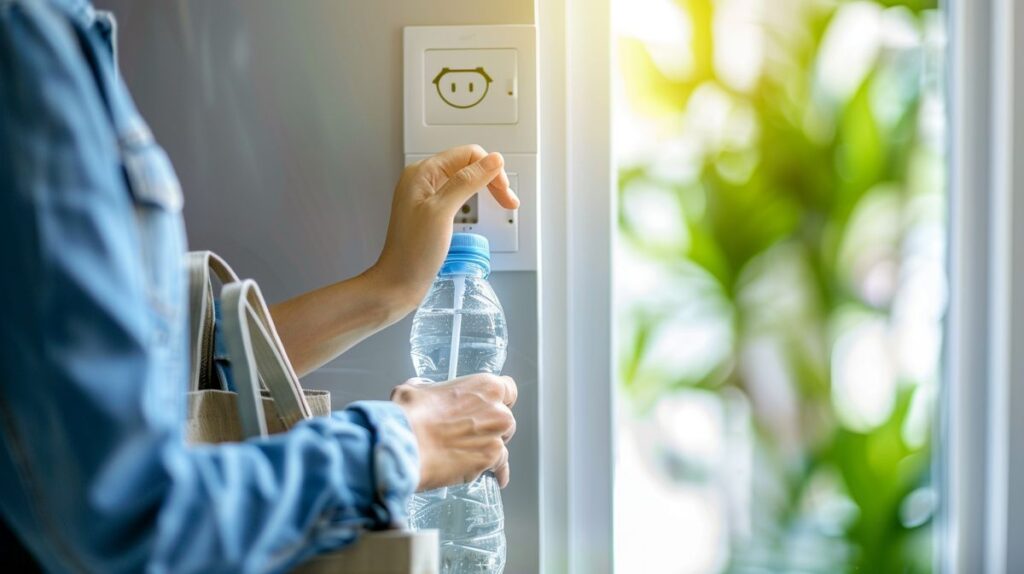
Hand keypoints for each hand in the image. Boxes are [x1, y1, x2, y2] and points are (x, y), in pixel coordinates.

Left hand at [368, 145, 518, 313]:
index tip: (504, 192)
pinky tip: (481, 209)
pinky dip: (475, 199)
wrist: (398, 283)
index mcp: (422, 173)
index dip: (490, 169)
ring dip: (486, 188)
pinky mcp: (431, 212)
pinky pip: (458, 195)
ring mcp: (426, 197)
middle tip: (509, 200)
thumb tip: (493, 160)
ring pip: (464, 180)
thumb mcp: (442, 211)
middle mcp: (422, 180)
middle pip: (467, 165)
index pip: (467, 155)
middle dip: (491, 179)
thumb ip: (467, 181)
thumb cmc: (412, 251)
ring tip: (503, 203)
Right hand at [391, 374, 517, 489]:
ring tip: (472, 452)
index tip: (492, 406)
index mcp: (484, 386)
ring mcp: (496, 435)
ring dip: (491, 446)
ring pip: (503, 442)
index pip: (508, 389)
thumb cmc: (410, 417)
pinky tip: (494, 475)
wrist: (407, 446)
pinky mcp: (490, 458)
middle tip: (471, 432)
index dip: (499, 399)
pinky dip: (497, 470)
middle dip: (492, 425)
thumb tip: (425, 393)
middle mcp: (496, 410)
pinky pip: (500, 466)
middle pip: (505, 418)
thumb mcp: (416, 390)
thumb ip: (429, 390)